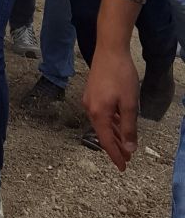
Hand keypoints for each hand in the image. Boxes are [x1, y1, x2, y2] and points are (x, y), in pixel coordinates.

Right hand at [83, 47, 139, 169]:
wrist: (109, 50)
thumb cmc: (121, 76)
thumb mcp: (129, 104)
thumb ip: (128, 128)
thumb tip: (129, 148)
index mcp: (98, 114)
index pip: (106, 142)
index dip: (115, 156)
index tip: (123, 167)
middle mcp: (90, 109)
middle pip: (103, 134)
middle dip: (115, 147)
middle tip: (127, 159)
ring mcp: (89, 100)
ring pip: (102, 124)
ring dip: (114, 135)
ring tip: (125, 145)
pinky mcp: (92, 93)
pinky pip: (101, 114)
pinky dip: (111, 123)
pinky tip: (118, 125)